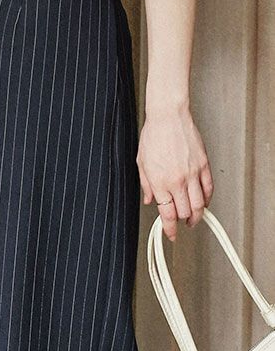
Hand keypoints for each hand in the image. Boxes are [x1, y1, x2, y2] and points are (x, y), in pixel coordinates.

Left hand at [136, 107, 213, 241]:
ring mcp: (192, 173)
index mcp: (160, 183)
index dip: (169, 229)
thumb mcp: (142, 164)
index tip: (171, 235)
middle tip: (182, 225)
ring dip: (197, 215)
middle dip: (183, 223)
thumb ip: (146, 185)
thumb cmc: (153, 136)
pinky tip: (203, 202)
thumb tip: (150, 200)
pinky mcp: (203, 164)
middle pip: (184, 212)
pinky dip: (207, 199)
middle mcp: (177, 180)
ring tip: (193, 218)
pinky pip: (209, 188)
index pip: (167, 215)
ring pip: (199, 204)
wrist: (168, 116)